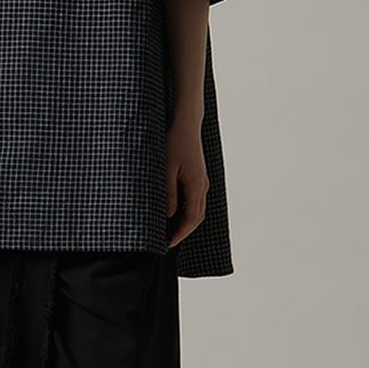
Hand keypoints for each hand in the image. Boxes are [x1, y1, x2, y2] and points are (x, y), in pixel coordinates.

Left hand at [164, 118, 208, 247]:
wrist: (185, 123)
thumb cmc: (174, 142)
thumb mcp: (166, 169)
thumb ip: (168, 194)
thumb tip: (168, 214)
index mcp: (196, 186)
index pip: (191, 219)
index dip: (180, 234)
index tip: (168, 244)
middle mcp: (202, 186)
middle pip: (196, 217)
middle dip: (183, 231)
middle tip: (167, 240)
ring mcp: (202, 181)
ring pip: (197, 209)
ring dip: (185, 222)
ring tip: (169, 229)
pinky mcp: (198, 176)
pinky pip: (195, 199)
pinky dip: (187, 210)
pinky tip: (174, 211)